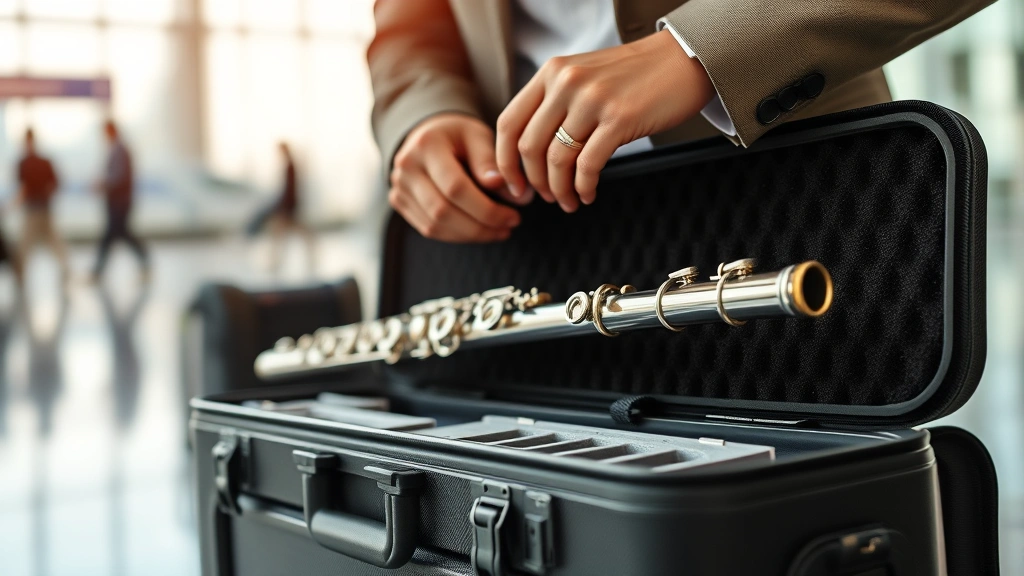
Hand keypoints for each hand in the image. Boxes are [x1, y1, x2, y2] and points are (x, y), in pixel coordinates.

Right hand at [388, 113, 533, 242]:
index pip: (456, 188)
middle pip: (443, 211)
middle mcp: (406, 167)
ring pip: (435, 226)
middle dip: (480, 227)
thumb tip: (518, 197)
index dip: (487, 209)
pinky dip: (457, 235)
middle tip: (508, 227)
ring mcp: (399, 186)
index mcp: (427, 145)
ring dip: (471, 235)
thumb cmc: (459, 136)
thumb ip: (493, 164)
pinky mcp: (399, 202)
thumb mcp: (479, 137)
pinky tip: (478, 231)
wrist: (428, 134)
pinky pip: (429, 229)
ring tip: (497, 231)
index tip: (514, 216)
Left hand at [496, 30, 713, 211]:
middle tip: (544, 198)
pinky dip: (583, 188)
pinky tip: (588, 194)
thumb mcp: (583, 77)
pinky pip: (588, 166)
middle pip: (529, 146)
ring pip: (557, 160)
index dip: (505, 162)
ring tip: (568, 201)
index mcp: (551, 72)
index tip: (513, 185)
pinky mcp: (619, 119)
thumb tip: (530, 152)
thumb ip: (554, 104)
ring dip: (560, 190)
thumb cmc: (634, 76)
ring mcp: (592, 100)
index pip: (508, 123)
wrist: (682, 60)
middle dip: (534, 182)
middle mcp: (566, 82)